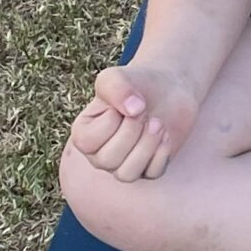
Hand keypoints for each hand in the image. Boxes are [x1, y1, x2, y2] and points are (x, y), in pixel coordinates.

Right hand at [67, 62, 198, 181]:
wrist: (166, 90)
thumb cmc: (135, 84)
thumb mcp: (118, 76)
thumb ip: (116, 87)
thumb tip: (134, 110)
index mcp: (84, 134)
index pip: (87, 142)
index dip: (110, 121)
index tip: (124, 103)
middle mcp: (99, 155)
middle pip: (108, 160)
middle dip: (131, 132)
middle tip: (144, 111)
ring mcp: (123, 165)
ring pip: (127, 174)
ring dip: (146, 145)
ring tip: (157, 123)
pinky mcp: (148, 170)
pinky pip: (151, 174)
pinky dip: (161, 154)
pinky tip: (166, 134)